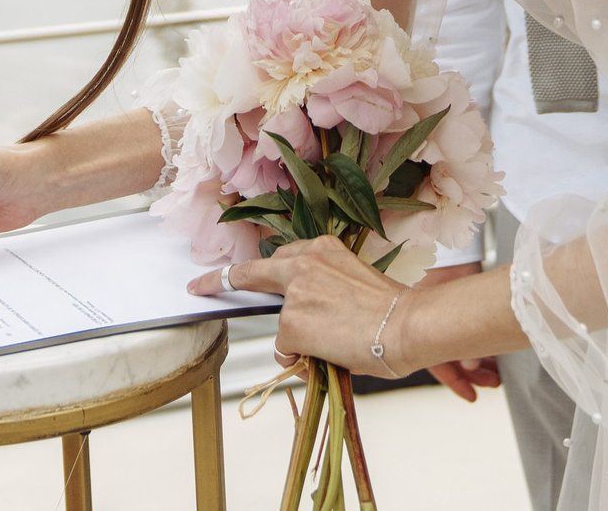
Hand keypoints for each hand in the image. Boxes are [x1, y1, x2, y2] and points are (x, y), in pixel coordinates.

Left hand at [194, 238, 409, 375]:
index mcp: (323, 249)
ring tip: (337, 342)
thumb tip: (310, 316)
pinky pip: (287, 349)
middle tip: (202, 288)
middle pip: (257, 275)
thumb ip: (325, 288)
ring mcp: (293, 294)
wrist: (406, 325)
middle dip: (231, 284)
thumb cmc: (393, 310)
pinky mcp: (290, 323)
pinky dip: (303, 358)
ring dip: (299, 339)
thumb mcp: (356, 282)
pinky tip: (331, 353)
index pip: (272, 257)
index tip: (203, 277)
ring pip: (282, 324)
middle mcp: (303, 264)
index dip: (233, 270)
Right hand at [413, 262, 499, 398]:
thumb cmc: (437, 272)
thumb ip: (454, 335)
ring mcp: (450, 318)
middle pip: (454, 358)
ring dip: (482, 361)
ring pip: (465, 348)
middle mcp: (434, 326)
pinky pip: (474, 333)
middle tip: (492, 382)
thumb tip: (470, 363)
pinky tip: (497, 352)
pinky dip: (485, 344)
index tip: (471, 396)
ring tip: (499, 372)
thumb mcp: (440, 305)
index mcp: (420, 328)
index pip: (437, 362)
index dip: (455, 381)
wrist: (451, 250)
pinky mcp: (466, 309)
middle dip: (474, 373)